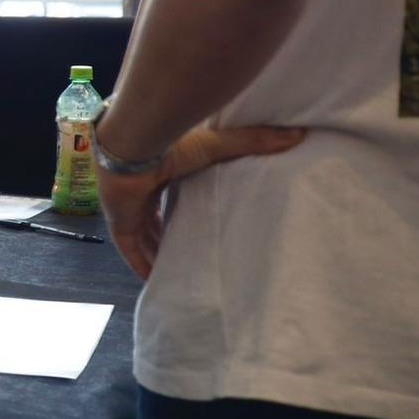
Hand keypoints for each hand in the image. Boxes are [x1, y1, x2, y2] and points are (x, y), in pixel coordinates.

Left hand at [99, 125, 304, 278]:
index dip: (181, 208)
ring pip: (142, 238)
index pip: (169, 196)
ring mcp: (128, 210)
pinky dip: (140, 266)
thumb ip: (254, 142)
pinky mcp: (120, 225)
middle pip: (154, 220)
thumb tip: (298, 135)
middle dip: (166, 235)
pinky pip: (129, 252)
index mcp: (160, 173)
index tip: (197, 221)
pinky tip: (152, 283)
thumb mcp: (218, 144)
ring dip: (155, 253)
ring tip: (176, 272)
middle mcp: (142, 193)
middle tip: (187, 252)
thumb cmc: (173, 143)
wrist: (135, 146)